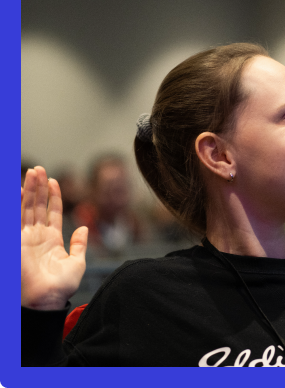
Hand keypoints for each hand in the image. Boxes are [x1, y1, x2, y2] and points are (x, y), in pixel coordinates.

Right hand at [21, 166, 87, 309]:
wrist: (47, 300)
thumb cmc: (62, 286)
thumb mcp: (78, 262)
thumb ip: (80, 244)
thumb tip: (84, 228)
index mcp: (52, 239)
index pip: (52, 212)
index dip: (53, 196)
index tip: (54, 181)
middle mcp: (37, 236)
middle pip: (37, 206)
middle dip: (38, 187)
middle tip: (39, 169)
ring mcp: (26, 238)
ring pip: (27, 208)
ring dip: (29, 190)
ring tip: (32, 172)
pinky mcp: (16, 242)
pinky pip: (15, 219)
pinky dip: (15, 205)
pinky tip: (17, 190)